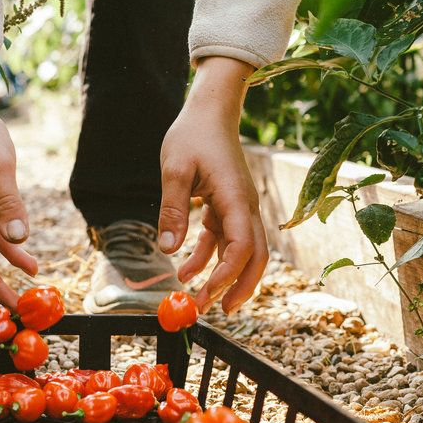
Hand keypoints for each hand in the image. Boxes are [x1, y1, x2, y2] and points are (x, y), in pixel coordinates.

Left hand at [158, 56, 267, 313]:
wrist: (209, 111)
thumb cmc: (193, 135)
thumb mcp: (175, 168)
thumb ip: (173, 209)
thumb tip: (168, 249)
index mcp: (236, 198)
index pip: (242, 247)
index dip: (228, 274)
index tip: (208, 293)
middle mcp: (245, 207)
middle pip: (254, 257)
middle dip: (238, 287)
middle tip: (219, 311)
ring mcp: (239, 208)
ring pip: (241, 252)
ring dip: (223, 277)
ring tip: (199, 301)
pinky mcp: (228, 206)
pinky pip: (224, 240)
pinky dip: (208, 258)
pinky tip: (185, 271)